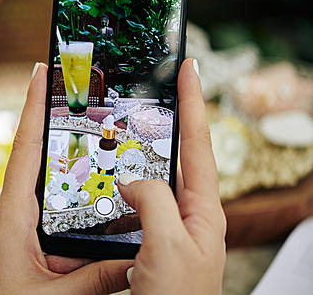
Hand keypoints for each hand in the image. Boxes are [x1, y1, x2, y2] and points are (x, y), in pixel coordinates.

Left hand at [0, 63, 131, 294]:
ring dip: (62, 159)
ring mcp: (13, 222)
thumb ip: (94, 281)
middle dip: (53, 121)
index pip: (26, 149)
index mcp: (12, 217)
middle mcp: (11, 211)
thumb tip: (133, 262)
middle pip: (36, 156)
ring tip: (92, 137)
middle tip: (76, 92)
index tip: (41, 72)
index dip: (33, 106)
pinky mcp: (18, 236)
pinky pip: (44, 207)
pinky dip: (65, 195)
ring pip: (43, 183)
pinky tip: (88, 201)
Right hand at [118, 59, 225, 293]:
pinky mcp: (150, 237)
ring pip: (154, 177)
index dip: (193, 101)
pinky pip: (137, 201)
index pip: (199, 142)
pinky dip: (124, 185)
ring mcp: (170, 224)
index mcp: (203, 209)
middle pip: (179, 153)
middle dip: (169, 119)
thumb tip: (132, 180)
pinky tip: (110, 182)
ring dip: (140, 154)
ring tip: (124, 130)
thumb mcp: (169, 244)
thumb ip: (153, 201)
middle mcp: (189, 212)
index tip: (188, 68)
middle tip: (153, 91)